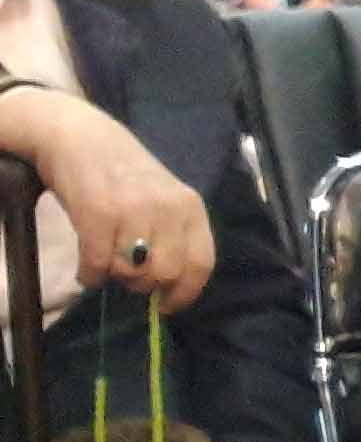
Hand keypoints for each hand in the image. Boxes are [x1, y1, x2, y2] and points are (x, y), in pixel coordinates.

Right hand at [0, 85, 216, 312]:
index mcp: (191, 207)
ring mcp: (134, 210)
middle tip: (127, 274)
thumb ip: (173, 234)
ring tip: (106, 262)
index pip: (202, 263)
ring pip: (130, 271)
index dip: (186, 293)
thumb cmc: (123, 173)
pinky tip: (87, 271)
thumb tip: (171, 287)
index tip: (168, 306)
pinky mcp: (98, 213)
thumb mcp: (164, 198)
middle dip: (144, 284)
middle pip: (165, 273)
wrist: (77, 135)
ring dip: (115, 277)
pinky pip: (97, 264)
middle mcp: (168, 208)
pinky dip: (89, 275)